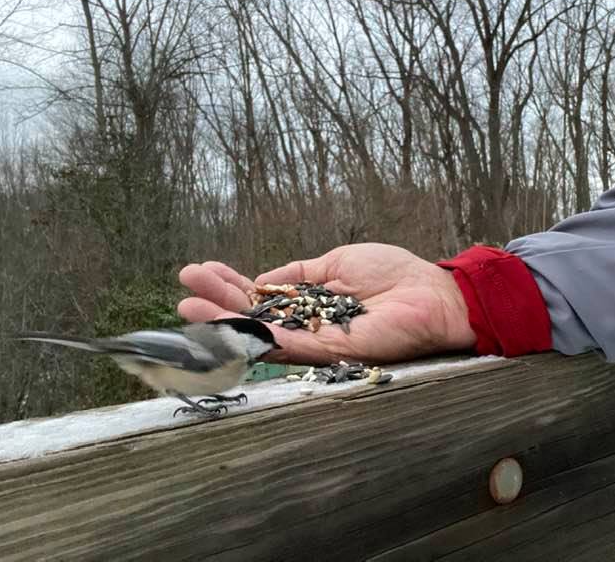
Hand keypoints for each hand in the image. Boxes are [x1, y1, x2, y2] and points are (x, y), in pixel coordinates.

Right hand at [177, 243, 475, 364]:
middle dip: (217, 303)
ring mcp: (316, 340)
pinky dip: (259, 336)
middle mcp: (307, 323)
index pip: (259, 297)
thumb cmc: (393, 274)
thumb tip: (261, 281)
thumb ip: (299, 274)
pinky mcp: (332, 353)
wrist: (431, 292)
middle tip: (182, 291)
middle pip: (252, 317)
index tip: (199, 272)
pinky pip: (289, 346)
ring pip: (262, 334)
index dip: (229, 286)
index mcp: (308, 301)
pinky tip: (229, 326)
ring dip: (225, 323)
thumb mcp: (337, 261)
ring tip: (190, 308)